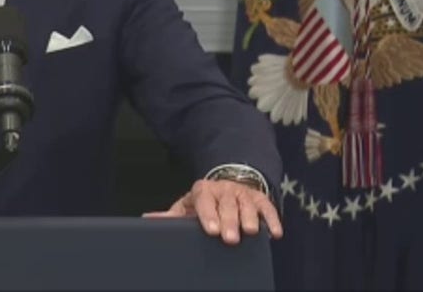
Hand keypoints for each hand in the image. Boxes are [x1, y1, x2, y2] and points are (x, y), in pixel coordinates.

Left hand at [143, 179, 282, 244]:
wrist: (228, 185)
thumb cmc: (205, 203)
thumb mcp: (187, 206)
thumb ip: (171, 215)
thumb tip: (148, 219)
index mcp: (204, 190)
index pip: (205, 200)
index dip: (208, 215)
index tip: (211, 230)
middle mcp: (224, 190)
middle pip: (227, 205)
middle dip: (229, 221)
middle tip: (229, 238)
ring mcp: (243, 193)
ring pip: (247, 205)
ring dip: (249, 218)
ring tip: (250, 232)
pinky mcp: (260, 199)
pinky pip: (268, 208)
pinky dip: (272, 220)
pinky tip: (274, 233)